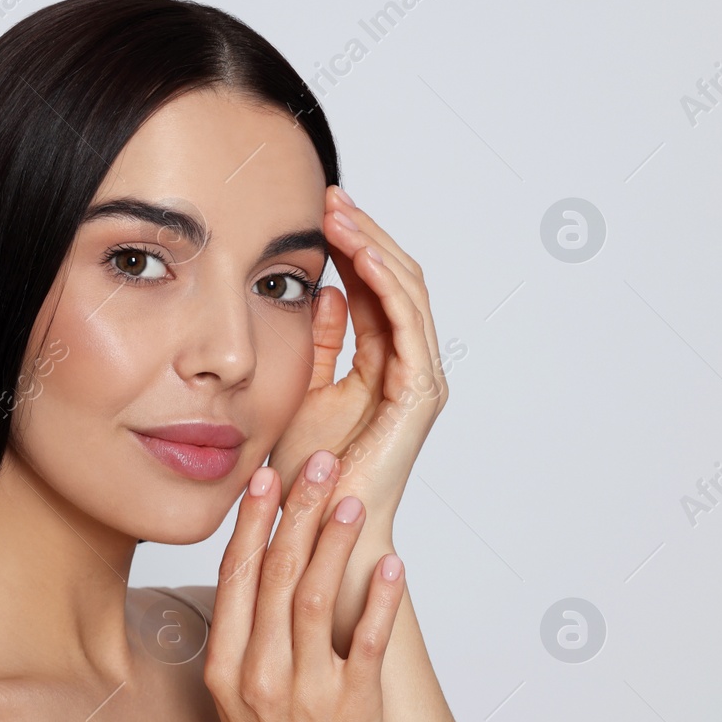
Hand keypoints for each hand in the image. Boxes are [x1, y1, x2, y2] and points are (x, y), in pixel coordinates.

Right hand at [204, 448, 405, 721]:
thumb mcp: (237, 700)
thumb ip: (244, 638)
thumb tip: (258, 570)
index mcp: (227, 667)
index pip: (238, 575)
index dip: (255, 520)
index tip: (269, 475)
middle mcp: (261, 675)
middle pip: (277, 574)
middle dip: (298, 510)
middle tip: (319, 462)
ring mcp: (306, 692)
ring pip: (317, 598)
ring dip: (335, 542)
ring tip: (352, 498)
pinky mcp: (353, 708)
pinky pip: (368, 642)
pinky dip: (381, 599)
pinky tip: (395, 564)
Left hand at [269, 186, 449, 538]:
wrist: (316, 526)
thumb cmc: (305, 474)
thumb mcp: (301, 390)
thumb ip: (318, 344)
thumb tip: (324, 294)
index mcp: (383, 365)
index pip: (376, 288)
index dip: (350, 244)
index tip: (317, 208)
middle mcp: (410, 367)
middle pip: (397, 280)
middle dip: (363, 233)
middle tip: (329, 196)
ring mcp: (420, 379)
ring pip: (407, 292)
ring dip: (374, 246)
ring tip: (339, 212)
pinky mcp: (419, 393)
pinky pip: (409, 323)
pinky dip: (387, 284)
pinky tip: (359, 253)